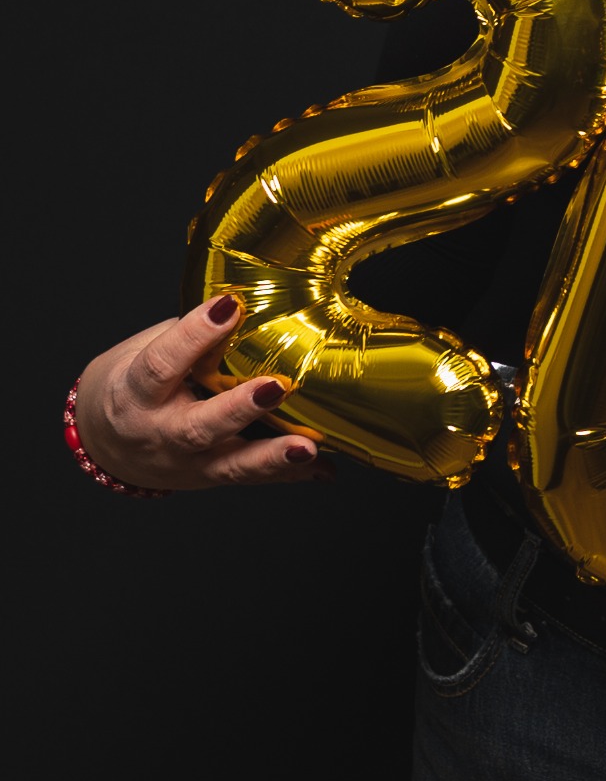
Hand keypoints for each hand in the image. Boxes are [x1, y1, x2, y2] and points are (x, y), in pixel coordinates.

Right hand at [73, 294, 333, 490]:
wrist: (107, 443)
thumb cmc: (136, 385)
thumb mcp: (144, 352)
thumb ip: (191, 336)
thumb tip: (249, 302)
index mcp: (136, 393)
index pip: (161, 364)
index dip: (193, 335)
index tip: (230, 305)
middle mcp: (160, 433)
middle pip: (198, 427)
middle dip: (240, 408)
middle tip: (278, 386)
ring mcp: (187, 463)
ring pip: (230, 465)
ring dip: (273, 457)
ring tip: (308, 446)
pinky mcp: (211, 478)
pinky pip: (253, 478)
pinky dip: (289, 474)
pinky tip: (324, 467)